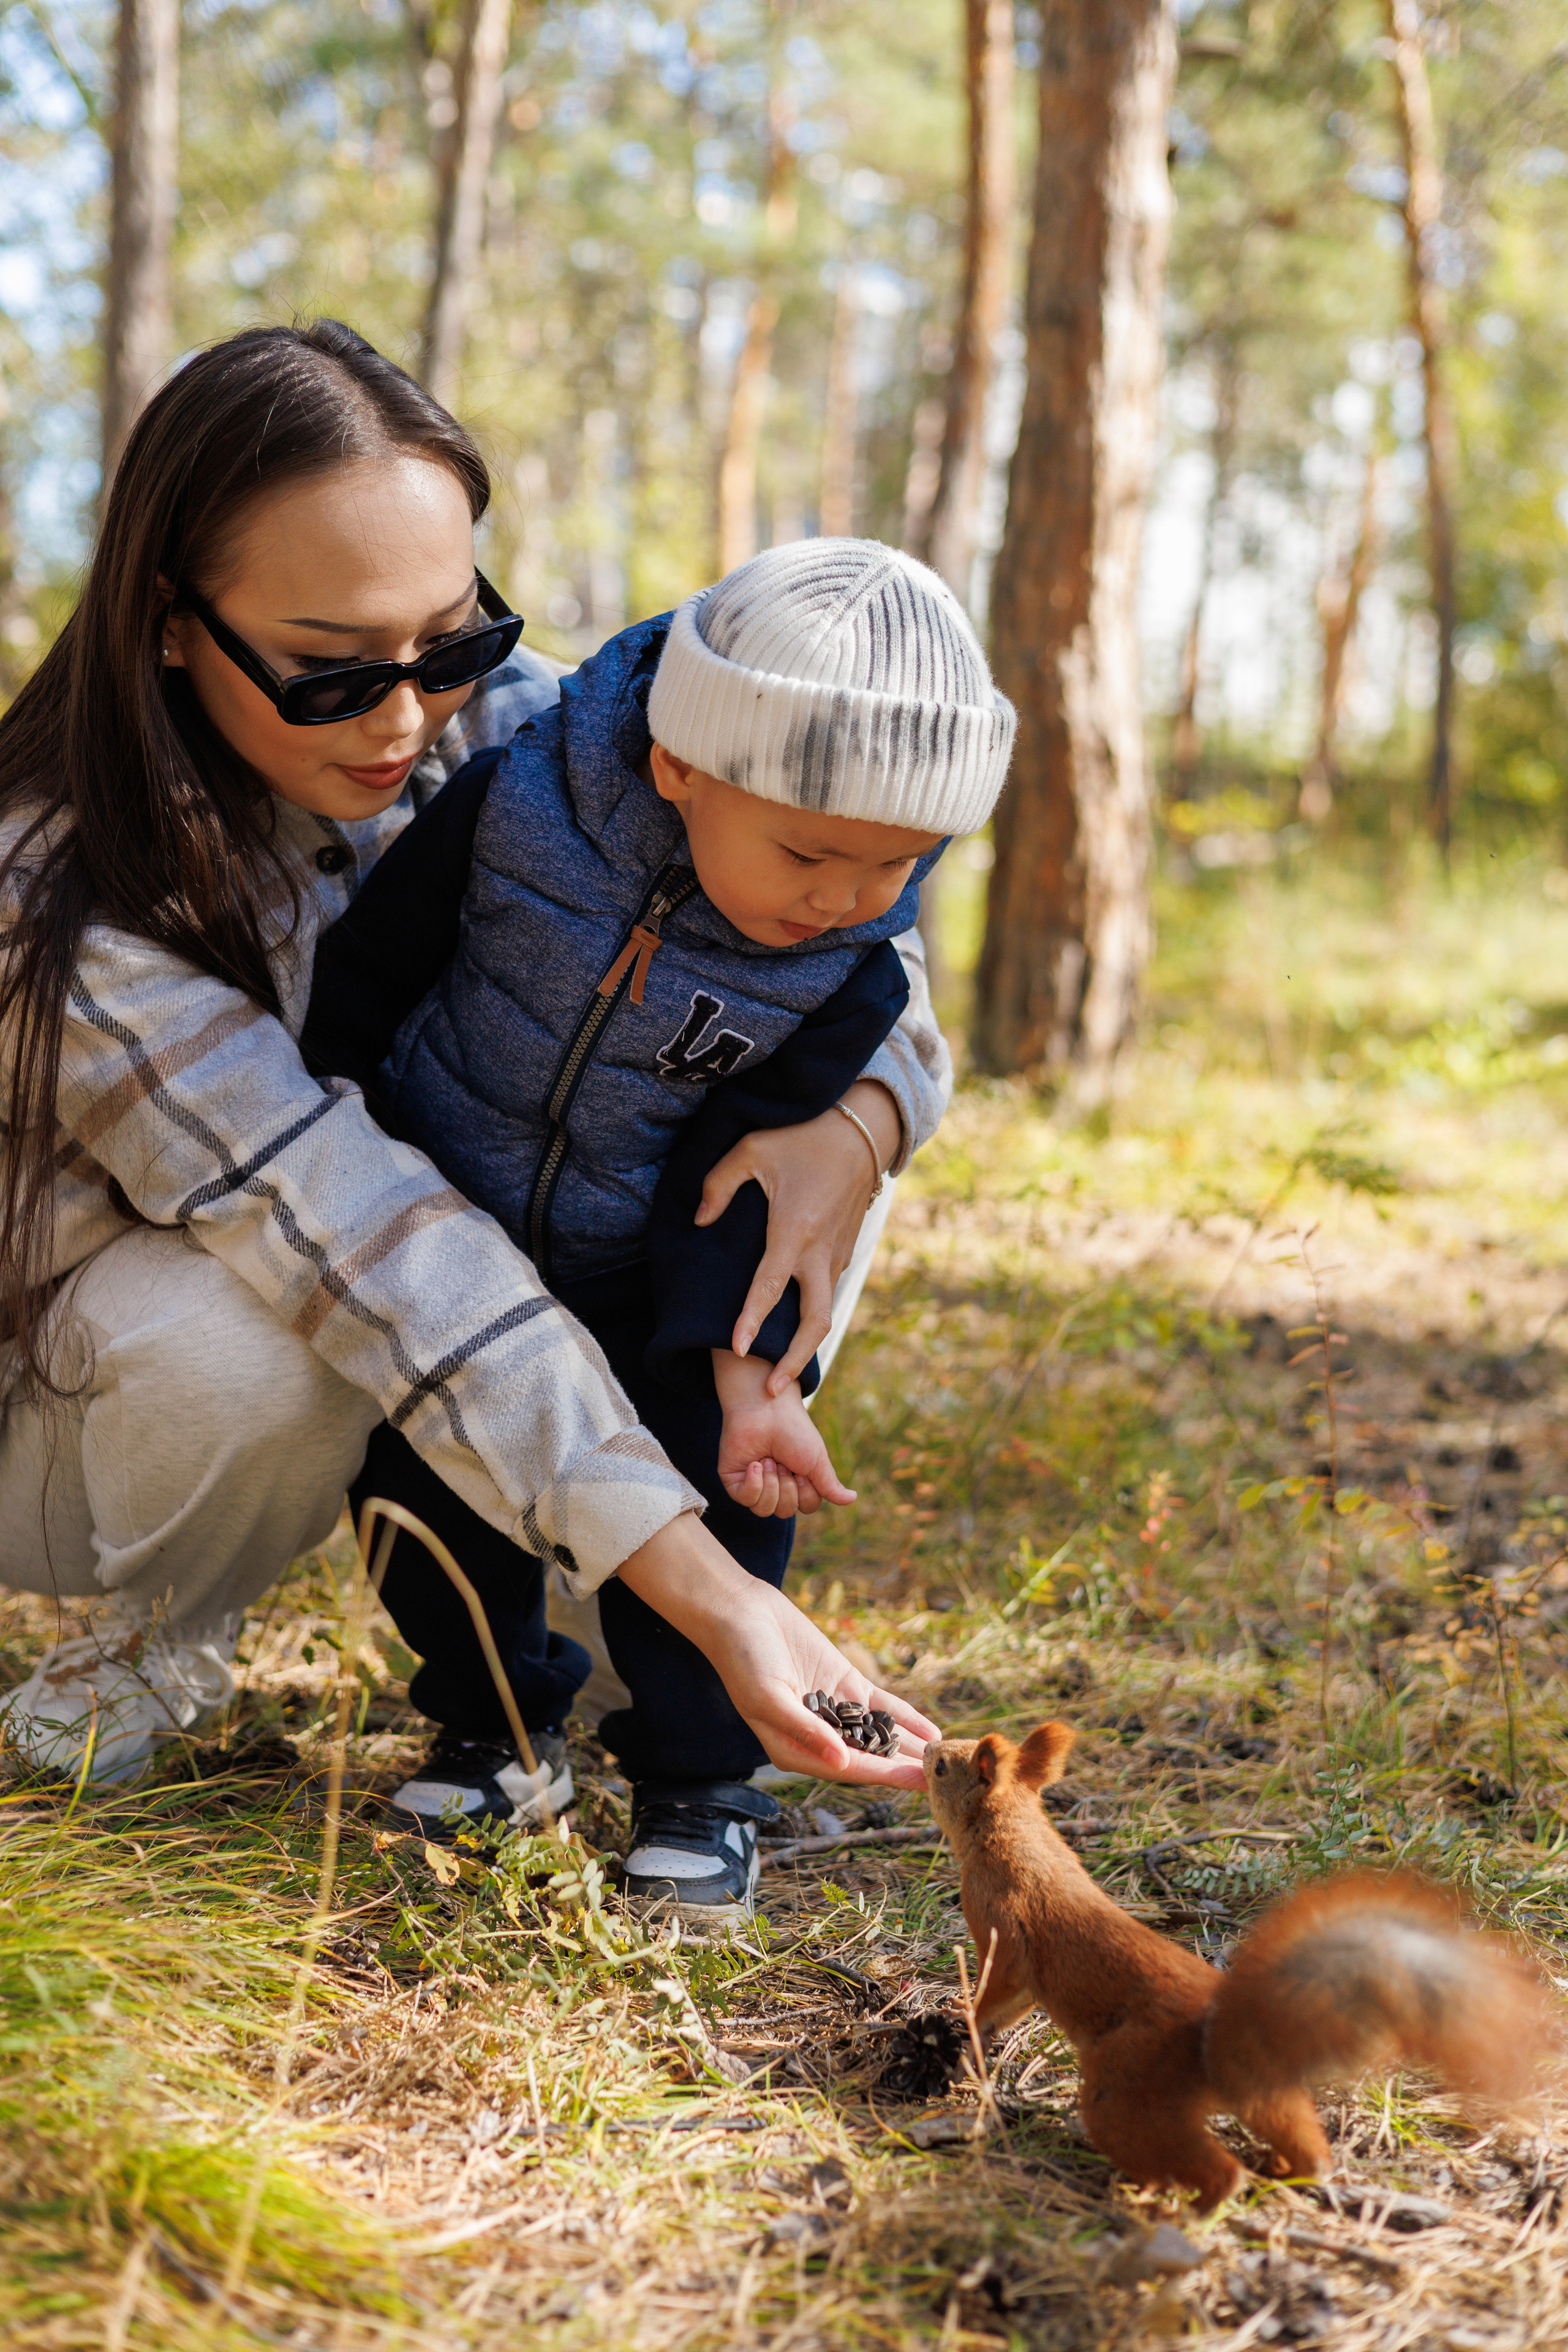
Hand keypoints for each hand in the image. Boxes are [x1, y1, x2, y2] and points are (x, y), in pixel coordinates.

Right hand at [616, 1512, 939, 1788]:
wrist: (739, 1612)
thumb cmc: (742, 1659)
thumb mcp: (768, 1698)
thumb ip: (805, 1730)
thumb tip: (842, 1760)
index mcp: (794, 1750)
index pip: (849, 1768)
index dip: (885, 1776)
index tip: (919, 1782)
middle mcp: (817, 1735)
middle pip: (869, 1757)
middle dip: (904, 1767)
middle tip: (945, 1777)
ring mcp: (833, 1709)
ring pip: (880, 1734)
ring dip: (909, 1747)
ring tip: (944, 1759)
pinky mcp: (843, 1683)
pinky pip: (880, 1705)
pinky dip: (904, 1717)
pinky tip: (929, 1729)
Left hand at [696, 1078, 901, 1392]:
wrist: (862, 1128)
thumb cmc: (802, 1136)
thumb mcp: (751, 1150)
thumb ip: (717, 1186)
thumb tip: (699, 1222)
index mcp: (793, 1231)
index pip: (769, 1288)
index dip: (751, 1321)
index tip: (736, 1349)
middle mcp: (820, 1251)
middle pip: (816, 1322)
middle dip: (795, 1360)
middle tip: (774, 1389)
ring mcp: (838, 1253)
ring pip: (825, 1310)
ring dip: (805, 1343)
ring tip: (780, 1371)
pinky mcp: (846, 1249)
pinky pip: (828, 1291)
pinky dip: (813, 1315)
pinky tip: (794, 1329)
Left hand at [713, 1348, 856, 1517]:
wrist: (766, 1408)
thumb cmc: (793, 1430)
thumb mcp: (817, 1460)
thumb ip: (829, 1485)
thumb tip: (852, 1500)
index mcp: (798, 1482)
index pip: (806, 1507)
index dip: (806, 1491)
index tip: (801, 1468)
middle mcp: (776, 1486)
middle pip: (784, 1512)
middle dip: (787, 1486)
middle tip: (783, 1460)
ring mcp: (754, 1484)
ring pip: (763, 1510)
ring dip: (770, 1484)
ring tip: (767, 1459)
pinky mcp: (735, 1480)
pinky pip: (744, 1499)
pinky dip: (753, 1483)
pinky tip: (755, 1464)